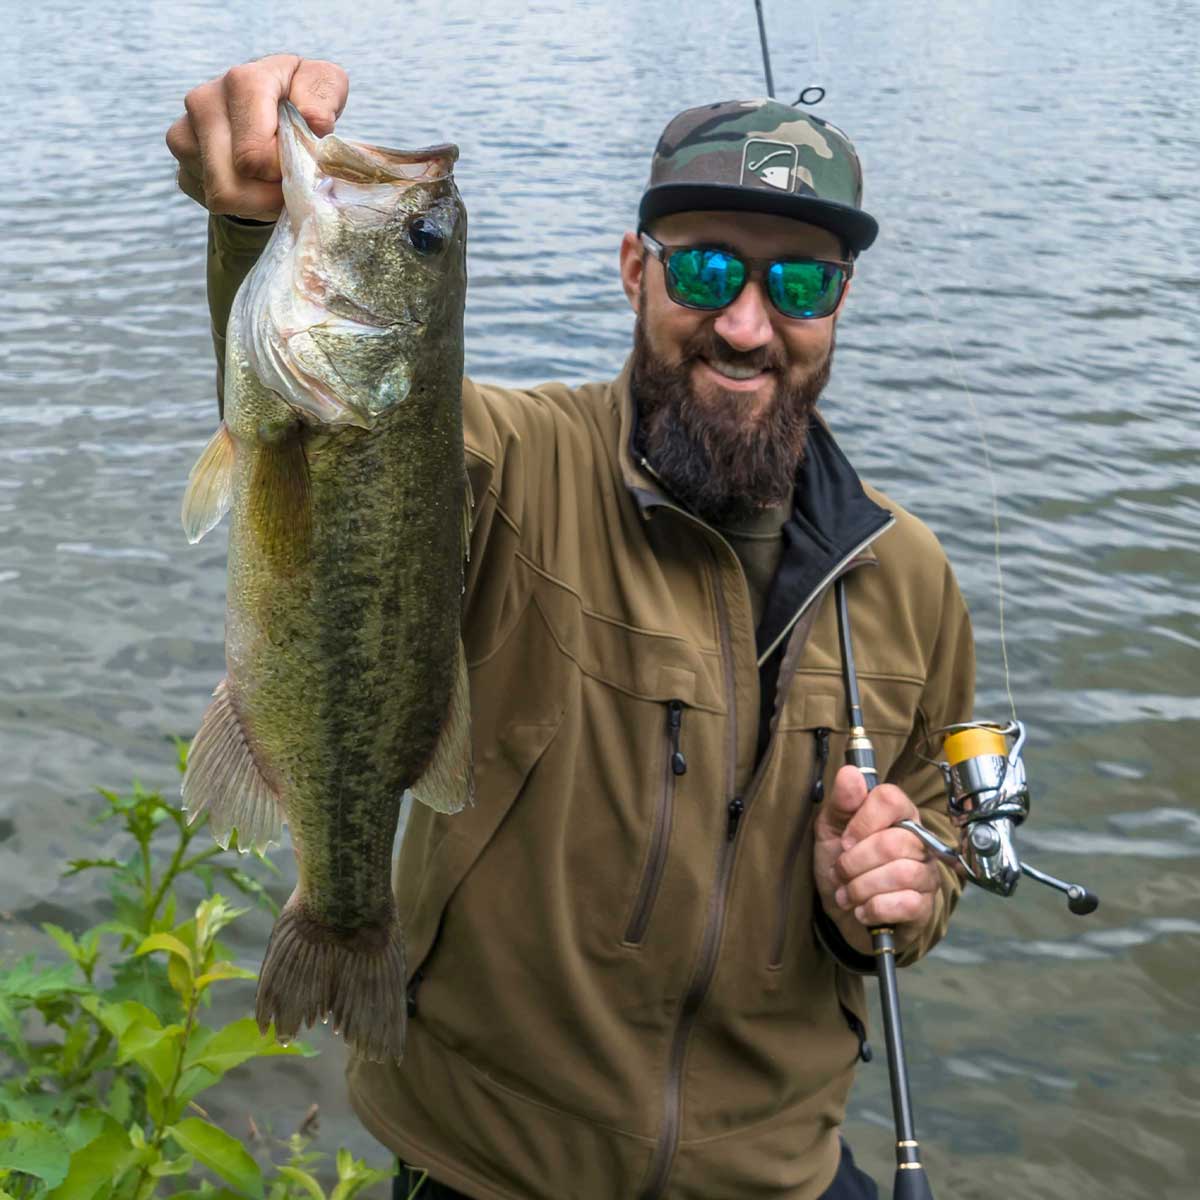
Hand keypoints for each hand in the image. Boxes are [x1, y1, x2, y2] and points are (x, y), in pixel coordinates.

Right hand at [165, 54, 348, 218]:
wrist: (270, 107)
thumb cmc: (300, 98)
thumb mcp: (324, 85)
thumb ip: (323, 96)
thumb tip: (314, 121)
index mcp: (241, 82)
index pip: (255, 157)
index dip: (283, 174)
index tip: (300, 164)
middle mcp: (204, 103)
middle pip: (231, 185)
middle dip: (269, 194)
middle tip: (289, 180)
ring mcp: (185, 134)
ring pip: (221, 197)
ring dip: (257, 202)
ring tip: (273, 180)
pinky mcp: (181, 164)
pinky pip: (211, 202)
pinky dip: (240, 204)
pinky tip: (253, 182)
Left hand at [812, 765, 940, 956]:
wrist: (845, 912)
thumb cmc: (841, 864)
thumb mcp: (831, 829)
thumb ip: (841, 802)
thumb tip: (849, 772)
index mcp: (898, 815)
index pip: (890, 799)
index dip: (863, 820)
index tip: (845, 840)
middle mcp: (919, 841)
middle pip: (893, 843)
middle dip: (854, 862)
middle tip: (840, 872)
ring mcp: (926, 874)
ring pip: (901, 874)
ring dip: (862, 888)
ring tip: (848, 894)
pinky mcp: (925, 906)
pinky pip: (907, 904)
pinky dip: (875, 908)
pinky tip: (863, 910)